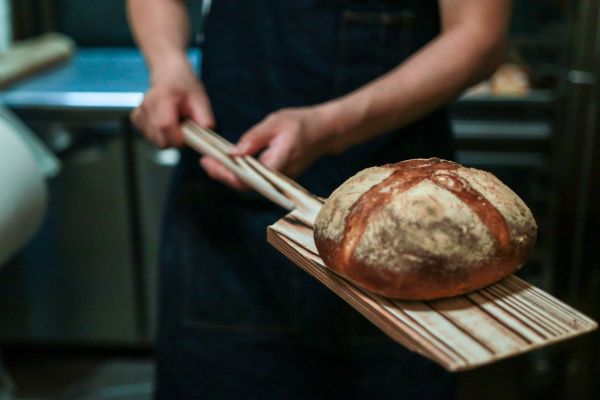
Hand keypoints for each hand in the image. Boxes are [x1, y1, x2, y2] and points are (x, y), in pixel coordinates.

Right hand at [131, 58, 214, 147]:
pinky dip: (160, 135)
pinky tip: (166, 121)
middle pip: (160, 139)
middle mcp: (147, 105)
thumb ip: (204, 118)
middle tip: (185, 127)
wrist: (168, 72)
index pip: (165, 126)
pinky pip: (149, 137)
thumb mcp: (200, 99)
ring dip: (169, 137)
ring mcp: (139, 112)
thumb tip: (205, 137)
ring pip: (155, 141)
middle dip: (176, 140)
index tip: (189, 132)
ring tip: (176, 121)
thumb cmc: (185, 86)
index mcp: (162, 97)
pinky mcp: (136, 118)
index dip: (179, 137)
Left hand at [200, 106, 332, 189]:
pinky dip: (239, 172)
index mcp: (279, 163)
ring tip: (210, 161)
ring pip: (249, 184)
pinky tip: (227, 161)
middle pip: (245, 186)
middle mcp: (279, 178)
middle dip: (222, 175)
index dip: (226, 174)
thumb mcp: (275, 123)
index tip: (210, 162)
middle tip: (204, 161)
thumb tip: (233, 152)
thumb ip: (253, 139)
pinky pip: (255, 180)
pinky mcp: (278, 178)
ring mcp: (279, 180)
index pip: (248, 179)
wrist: (324, 131)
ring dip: (229, 174)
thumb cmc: (301, 124)